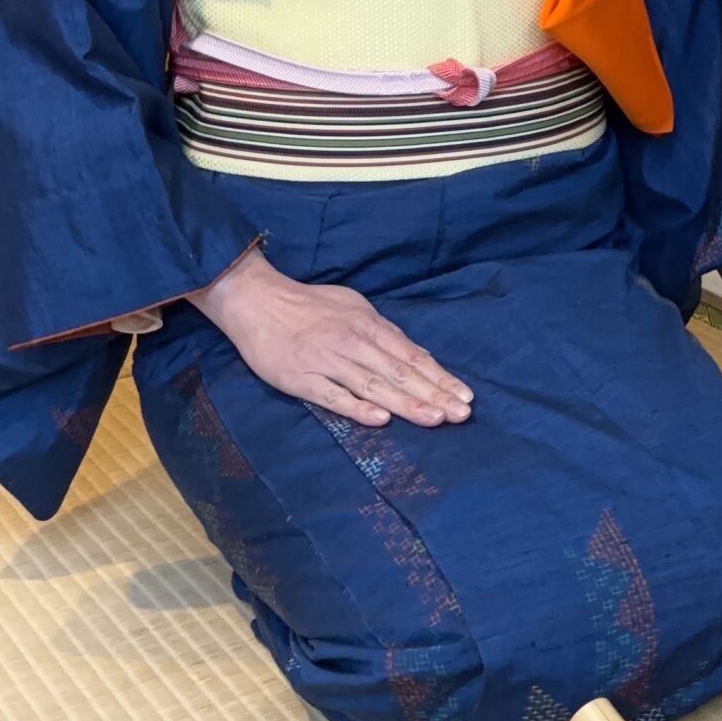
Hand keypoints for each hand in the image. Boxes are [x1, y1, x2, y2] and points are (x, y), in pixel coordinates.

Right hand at [191, 251, 471, 431]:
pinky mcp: (299, 378)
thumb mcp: (354, 307)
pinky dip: (356, 408)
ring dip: (406, 403)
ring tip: (434, 419)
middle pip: (399, 372)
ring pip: (373, 385)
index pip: (412, 355)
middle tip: (462, 415)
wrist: (256, 300)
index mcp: (368, 325)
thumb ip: (383, 331)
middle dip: (434, 394)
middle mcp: (352, 342)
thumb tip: (416, 355)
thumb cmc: (310, 305)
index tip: (465, 396)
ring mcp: (326, 361)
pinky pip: (332, 396)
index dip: (439, 377)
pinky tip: (379, 420)